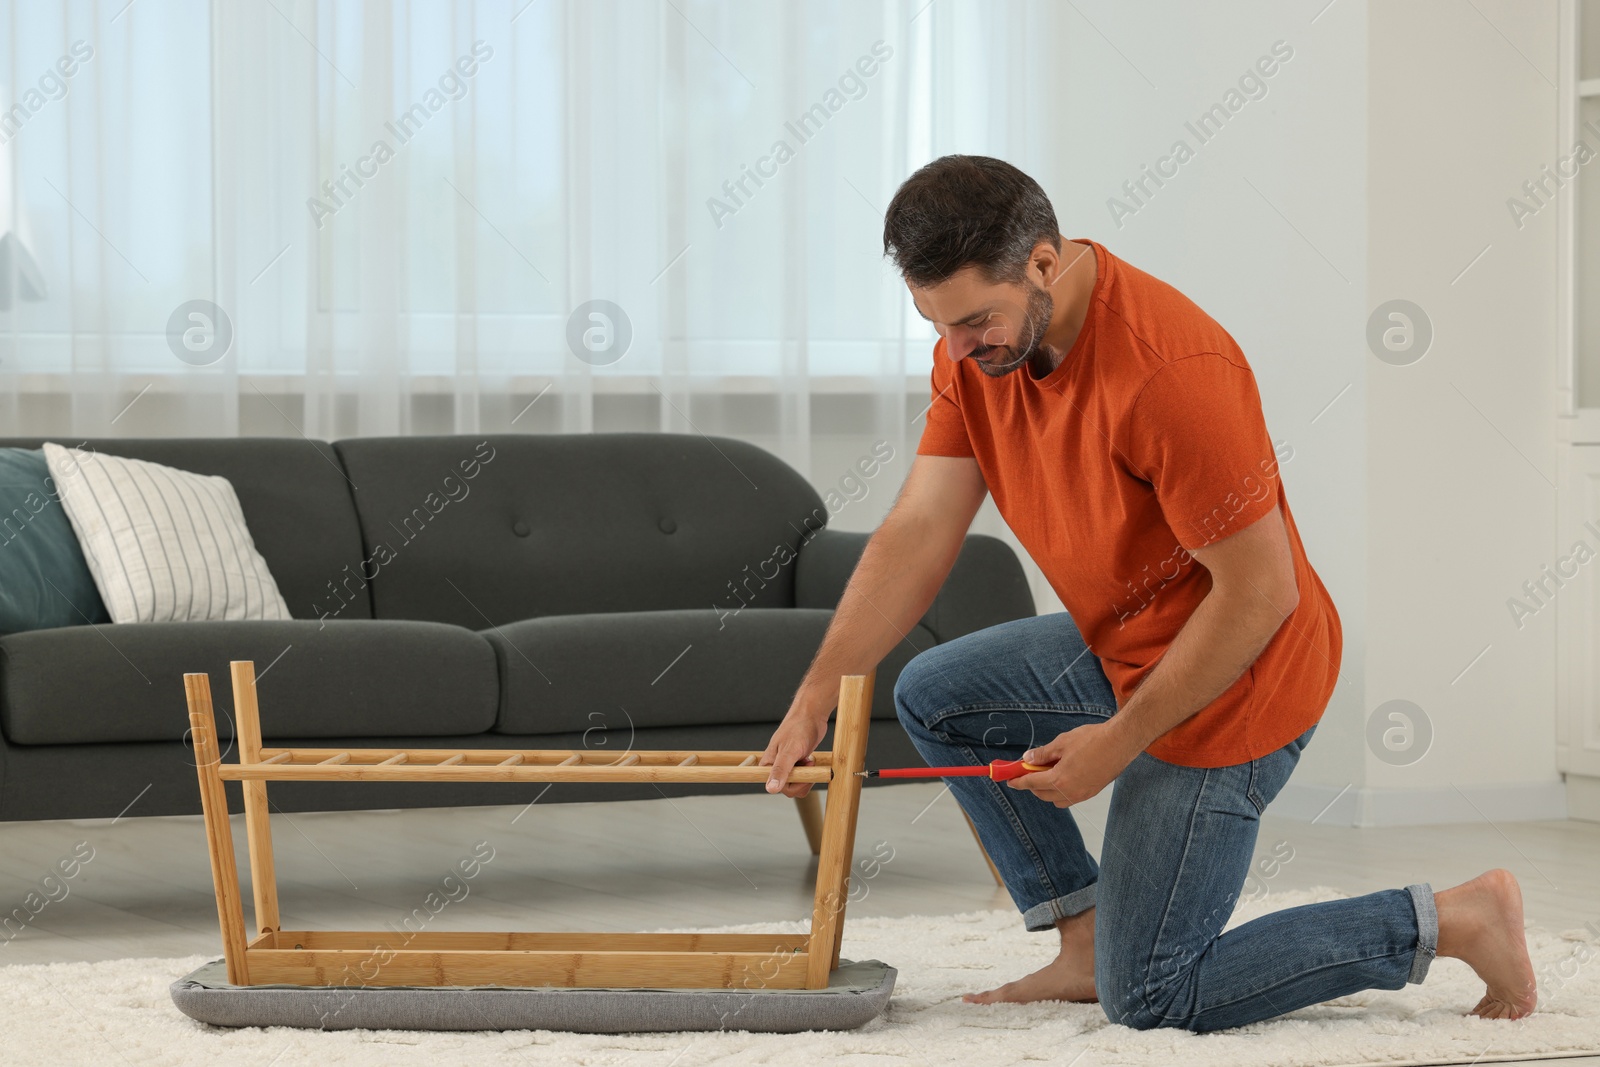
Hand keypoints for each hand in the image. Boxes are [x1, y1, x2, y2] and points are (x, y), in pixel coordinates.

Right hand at [759, 711, 829, 797]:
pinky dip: (809, 771)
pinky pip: (803, 776)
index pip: (778, 787)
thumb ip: (780, 770)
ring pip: (798, 784)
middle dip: (802, 779)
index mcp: (768, 765)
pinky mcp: (796, 763)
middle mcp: (775, 767)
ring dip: (807, 775)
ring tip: (808, 760)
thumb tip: (771, 789)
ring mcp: (787, 765)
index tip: (802, 772)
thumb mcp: (789, 751)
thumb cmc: (798, 728)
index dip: (792, 784)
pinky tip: (809, 759)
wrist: (811, 716)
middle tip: (807, 764)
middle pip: (790, 788)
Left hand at [1007, 721, 1142, 807]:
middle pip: (1042, 795)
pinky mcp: (1092, 792)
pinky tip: (1063, 775)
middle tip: (1029, 771)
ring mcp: (1082, 794)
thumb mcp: (1062, 742)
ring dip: (1047, 790)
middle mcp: (1070, 792)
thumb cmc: (1093, 740)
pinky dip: (1061, 790)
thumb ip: (1043, 753)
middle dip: (1032, 785)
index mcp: (1059, 779)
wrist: (1121, 743)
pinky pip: (1070, 798)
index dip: (1018, 782)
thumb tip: (1028, 758)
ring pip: (1056, 799)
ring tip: (1048, 772)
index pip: (1032, 784)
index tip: (1010, 780)